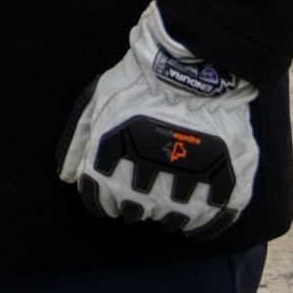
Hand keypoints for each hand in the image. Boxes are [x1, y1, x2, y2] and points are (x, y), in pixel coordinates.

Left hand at [58, 1, 258, 236]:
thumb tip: (67, 178)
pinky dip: (201, 225)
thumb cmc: (138, 82)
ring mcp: (188, 189)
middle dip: (132, 206)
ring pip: (171, 220)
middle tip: (138, 193)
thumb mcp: (98, 102)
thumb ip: (78, 142)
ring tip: (166, 198)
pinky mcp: (225, 188)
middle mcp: (147, 185)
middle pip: (134, 213)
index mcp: (112, 167)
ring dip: (165, 214)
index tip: (110, 195)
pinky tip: (194, 219)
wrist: (190, 67)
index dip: (103, 202)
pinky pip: (211, 222)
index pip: (100, 203)